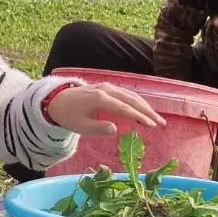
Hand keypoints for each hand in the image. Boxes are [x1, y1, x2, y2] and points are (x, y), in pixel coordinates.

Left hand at [45, 83, 164, 136]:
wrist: (57, 100)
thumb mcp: (80, 126)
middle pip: (132, 100)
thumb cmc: (68, 115)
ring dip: (145, 107)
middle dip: (148, 112)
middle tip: (161, 124)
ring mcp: (108, 87)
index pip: (125, 108)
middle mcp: (106, 90)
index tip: (151, 125)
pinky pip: (126, 94)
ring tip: (156, 119)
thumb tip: (114, 129)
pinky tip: (144, 111)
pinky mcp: (108, 88)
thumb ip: (98, 128)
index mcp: (100, 99)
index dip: (139, 117)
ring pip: (131, 96)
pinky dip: (137, 102)